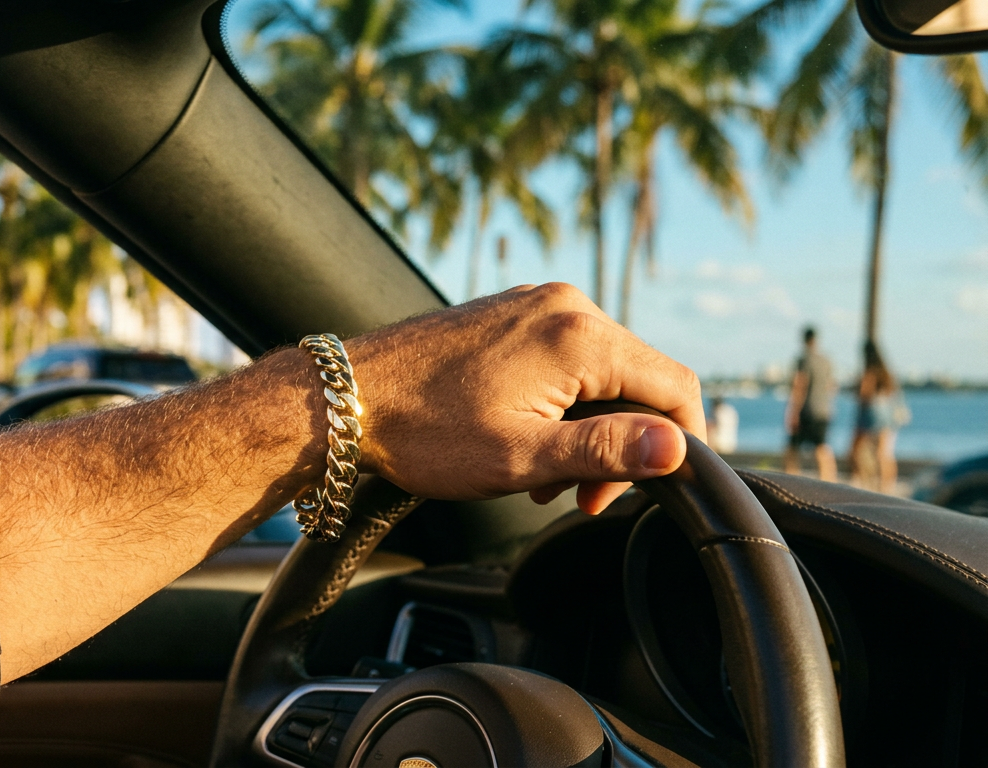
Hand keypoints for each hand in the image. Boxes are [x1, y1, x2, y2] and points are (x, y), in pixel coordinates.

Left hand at [348, 283, 705, 513]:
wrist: (344, 398)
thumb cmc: (424, 431)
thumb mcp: (522, 455)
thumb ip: (606, 451)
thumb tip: (678, 449)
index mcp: (579, 336)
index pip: (675, 386)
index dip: (679, 444)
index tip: (652, 488)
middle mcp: (565, 306)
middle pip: (637, 380)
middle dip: (619, 444)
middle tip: (577, 497)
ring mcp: (533, 304)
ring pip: (598, 373)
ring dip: (585, 431)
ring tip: (539, 476)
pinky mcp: (509, 314)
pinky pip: (562, 359)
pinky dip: (558, 405)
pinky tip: (522, 441)